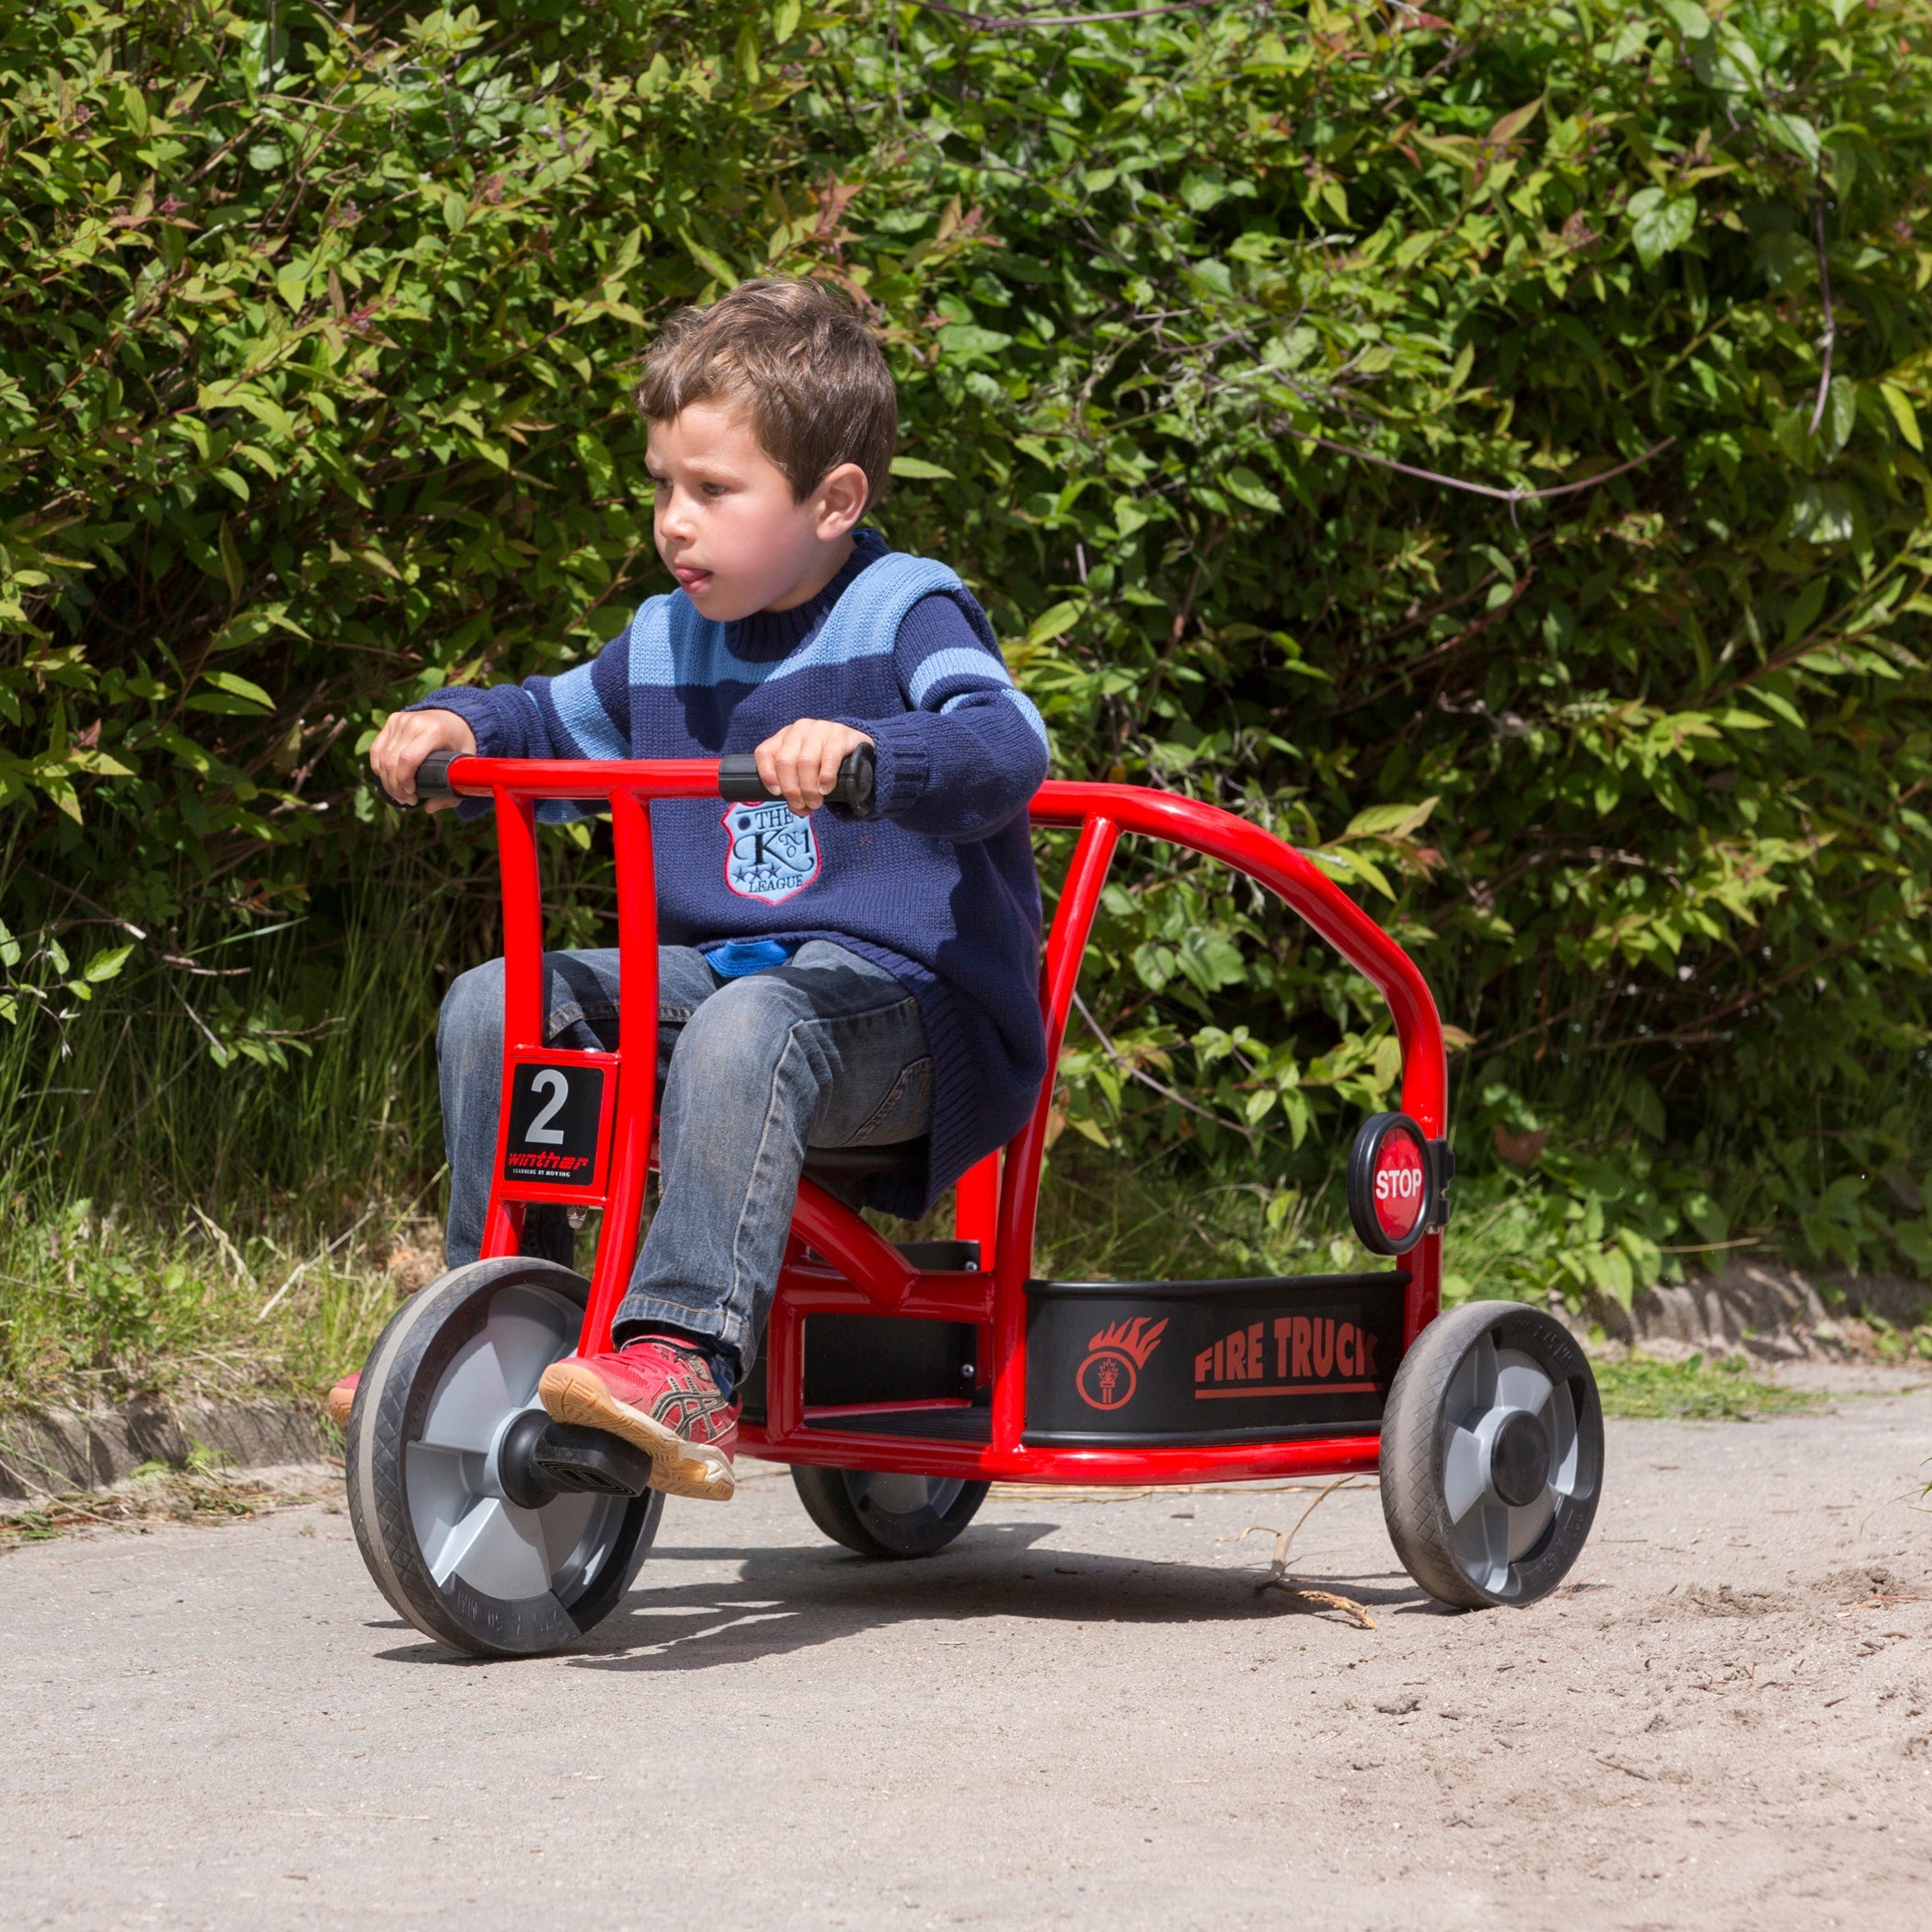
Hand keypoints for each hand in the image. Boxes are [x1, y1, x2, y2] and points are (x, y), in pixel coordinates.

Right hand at [370, 708, 476, 811]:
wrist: (456, 716)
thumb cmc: (460, 743)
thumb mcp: (465, 764)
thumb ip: (453, 789)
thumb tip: (429, 808)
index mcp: (434, 731)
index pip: (408, 760)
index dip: (404, 782)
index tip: (413, 796)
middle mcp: (414, 723)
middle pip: (392, 762)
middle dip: (395, 787)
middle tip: (407, 801)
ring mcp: (400, 720)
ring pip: (381, 758)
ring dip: (387, 781)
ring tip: (399, 794)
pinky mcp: (391, 721)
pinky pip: (377, 750)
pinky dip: (379, 768)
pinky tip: (388, 780)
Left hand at [754, 719, 873, 816]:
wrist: (856, 749)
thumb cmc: (825, 763)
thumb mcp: (805, 772)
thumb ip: (796, 789)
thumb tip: (797, 809)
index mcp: (784, 737)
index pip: (765, 753)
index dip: (767, 776)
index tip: (777, 793)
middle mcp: (799, 729)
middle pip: (785, 762)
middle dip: (792, 789)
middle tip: (802, 805)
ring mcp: (819, 729)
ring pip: (805, 762)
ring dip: (809, 788)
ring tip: (815, 802)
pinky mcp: (839, 734)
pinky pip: (829, 757)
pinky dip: (825, 777)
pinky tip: (825, 789)